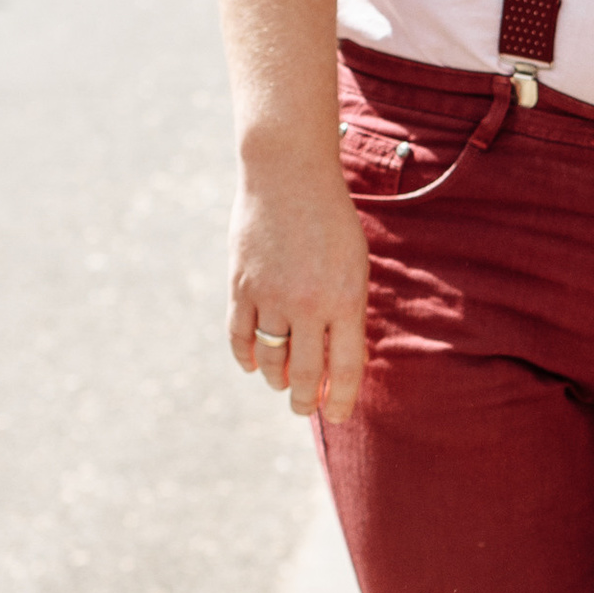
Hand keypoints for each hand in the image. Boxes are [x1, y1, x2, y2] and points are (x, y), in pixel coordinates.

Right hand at [229, 154, 370, 422]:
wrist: (287, 176)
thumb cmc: (330, 221)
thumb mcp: (354, 266)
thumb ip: (347, 312)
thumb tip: (339, 362)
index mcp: (346, 299)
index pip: (347, 367)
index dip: (343, 399)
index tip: (338, 416)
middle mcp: (308, 304)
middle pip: (306, 374)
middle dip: (306, 400)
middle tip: (304, 409)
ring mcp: (271, 297)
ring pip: (270, 360)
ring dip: (277, 379)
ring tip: (282, 385)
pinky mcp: (241, 286)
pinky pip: (239, 336)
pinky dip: (245, 357)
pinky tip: (253, 365)